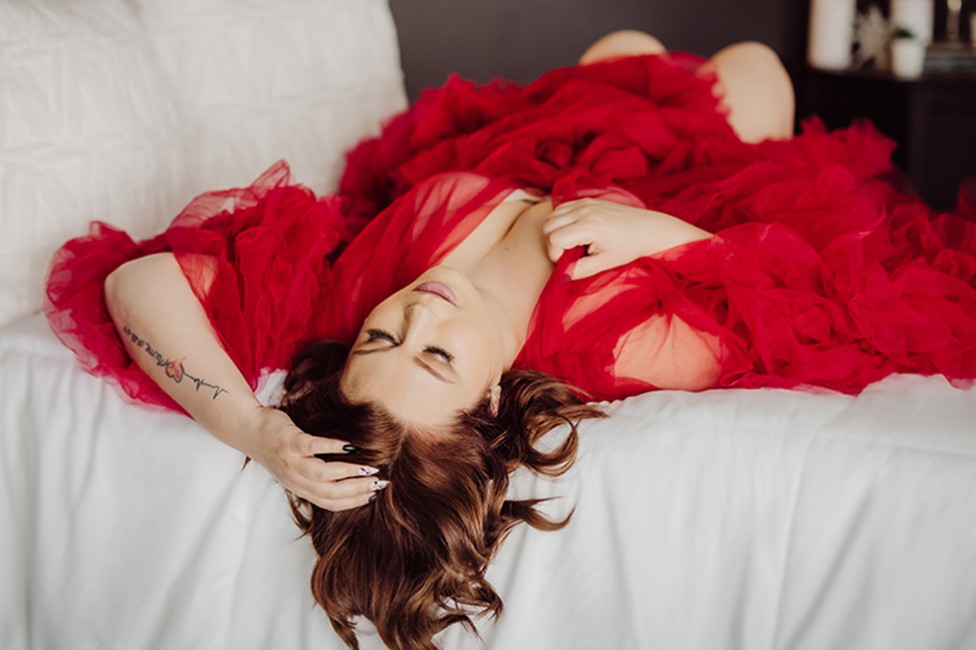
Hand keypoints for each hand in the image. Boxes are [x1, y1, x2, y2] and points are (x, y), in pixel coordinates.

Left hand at [237, 406, 385, 511]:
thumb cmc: (278, 448)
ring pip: (323, 475)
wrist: (249, 430)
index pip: (330, 503)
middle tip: (379, 483)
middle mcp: (296, 479)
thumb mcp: (296, 468)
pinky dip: (333, 448)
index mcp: (300, 488)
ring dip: (349, 473)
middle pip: (330, 492)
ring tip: (369, 468)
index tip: (374, 495)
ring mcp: (292, 461)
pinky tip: (350, 446)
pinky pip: (314, 447)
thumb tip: (347, 477)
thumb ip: (316, 475)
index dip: (353, 502)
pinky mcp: (290, 442)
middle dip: (357, 490)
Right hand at [543, 198, 710, 279]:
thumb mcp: (604, 264)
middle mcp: (583, 210)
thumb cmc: (628, 247)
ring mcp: (584, 202)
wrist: (647, 228)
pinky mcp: (586, 199)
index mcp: (588, 226)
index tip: (569, 261)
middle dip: (552, 244)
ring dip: (555, 231)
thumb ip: (579, 270)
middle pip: (548, 226)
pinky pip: (561, 208)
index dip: (556, 255)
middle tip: (568, 254)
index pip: (554, 239)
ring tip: (571, 243)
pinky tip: (574, 231)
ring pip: (551, 216)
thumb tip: (561, 274)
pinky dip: (560, 220)